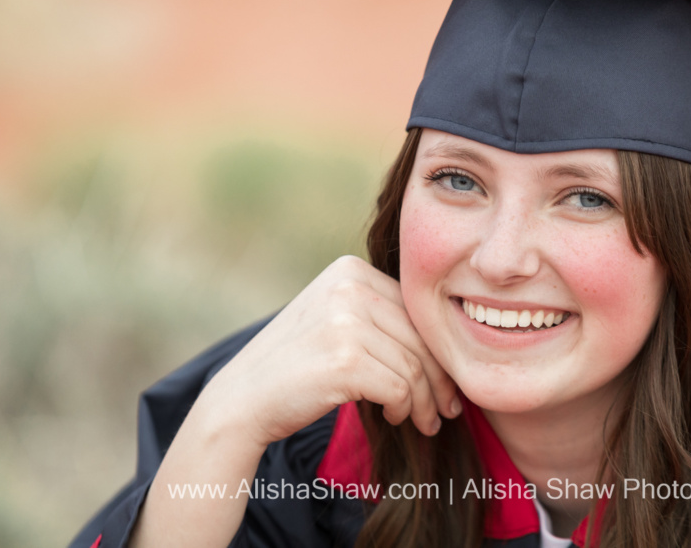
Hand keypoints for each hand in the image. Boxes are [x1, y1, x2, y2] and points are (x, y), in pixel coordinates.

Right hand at [202, 255, 460, 445]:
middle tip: (448, 409)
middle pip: (420, 337)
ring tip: (424, 421)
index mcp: (350, 269)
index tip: (447, 382)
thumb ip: (379, 314)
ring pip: (414, 366)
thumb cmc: (296, 365)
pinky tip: (396, 417)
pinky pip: (400, 388)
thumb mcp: (335, 319)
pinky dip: (404, 408)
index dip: (438, 349)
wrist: (242, 399)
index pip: (415, 310)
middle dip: (441, 378)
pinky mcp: (345, 360)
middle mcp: (349, 287)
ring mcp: (345, 321)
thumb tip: (445, 339)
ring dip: (425, 401)